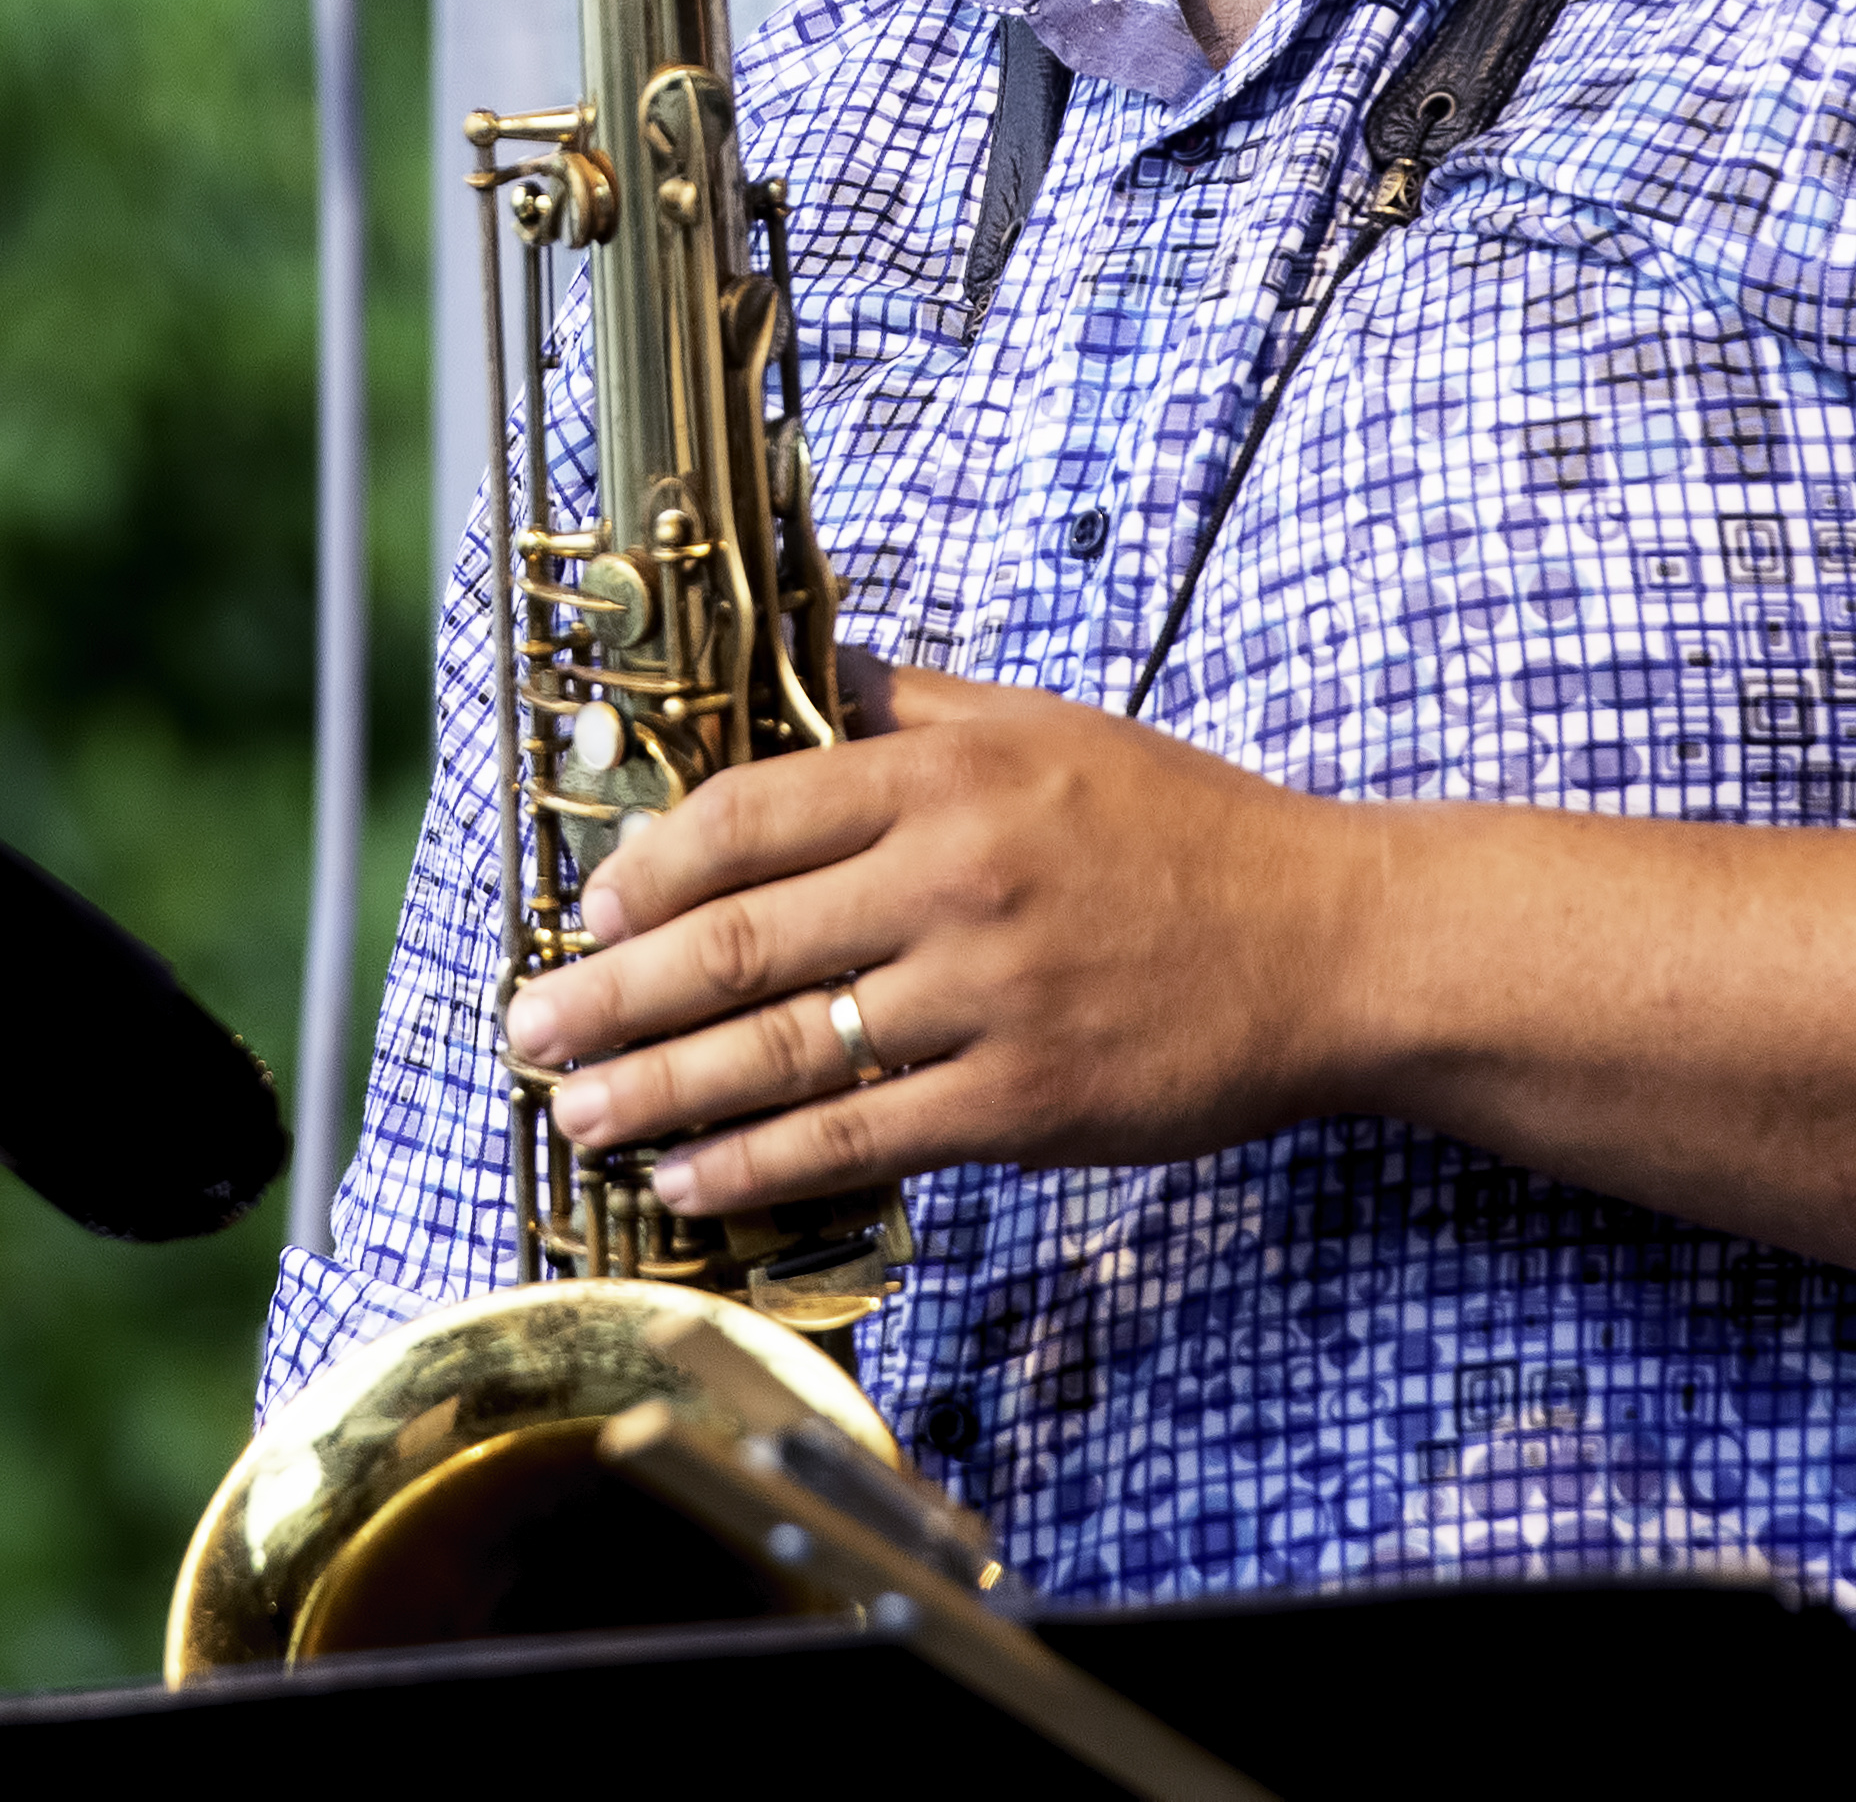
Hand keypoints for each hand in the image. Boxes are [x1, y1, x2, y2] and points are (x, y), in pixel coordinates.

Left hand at [497, 659, 1358, 1215]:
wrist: (1329, 943)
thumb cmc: (1182, 829)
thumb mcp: (1045, 726)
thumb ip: (911, 706)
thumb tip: (795, 672)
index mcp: (950, 775)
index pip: (750, 814)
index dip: (648, 870)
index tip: (584, 910)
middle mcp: (956, 878)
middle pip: (738, 943)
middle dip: (610, 995)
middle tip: (526, 1028)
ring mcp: (989, 996)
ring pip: (780, 1053)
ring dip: (657, 1090)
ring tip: (577, 1115)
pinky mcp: (1025, 1101)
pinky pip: (859, 1138)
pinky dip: (758, 1168)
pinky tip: (691, 1183)